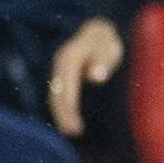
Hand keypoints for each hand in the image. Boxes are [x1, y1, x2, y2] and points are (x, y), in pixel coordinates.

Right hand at [48, 18, 123, 137]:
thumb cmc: (105, 41)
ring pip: (56, 95)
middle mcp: (61, 66)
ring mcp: (60, 72)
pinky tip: (69, 123)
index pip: (66, 83)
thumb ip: (102, 60)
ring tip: (72, 132)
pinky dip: (62, 109)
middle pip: (57, 92)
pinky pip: (59, 95)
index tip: (73, 118)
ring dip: (61, 113)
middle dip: (62, 113)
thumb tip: (97, 76)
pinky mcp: (63, 78)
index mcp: (70, 57)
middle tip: (73, 132)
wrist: (97, 30)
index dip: (68, 103)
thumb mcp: (107, 46)